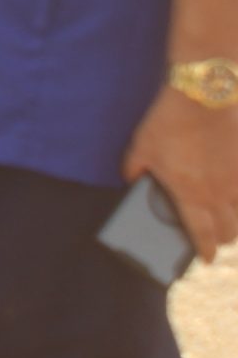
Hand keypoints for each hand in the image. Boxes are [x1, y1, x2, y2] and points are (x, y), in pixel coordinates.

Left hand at [122, 91, 237, 261]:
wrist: (202, 98)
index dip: (205, 251)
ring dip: (236, 222)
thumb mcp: (141, 148)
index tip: (205, 259)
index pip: (202, 234)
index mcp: (191, 196)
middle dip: (222, 239)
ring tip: (228, 222)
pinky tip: (235, 196)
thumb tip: (130, 180)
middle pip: (229, 231)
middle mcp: (218, 194)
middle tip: (215, 239)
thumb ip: (134, 169)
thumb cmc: (168, 124)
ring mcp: (237, 180)